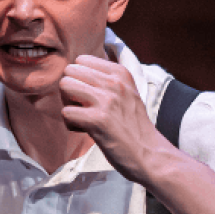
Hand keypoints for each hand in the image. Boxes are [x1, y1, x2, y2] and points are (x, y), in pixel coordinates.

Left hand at [59, 54, 165, 183]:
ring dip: (68, 104)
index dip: (80, 78)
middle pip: (70, 72)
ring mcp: (106, 100)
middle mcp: (114, 82)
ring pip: (65, 86)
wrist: (149, 154)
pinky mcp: (98, 119)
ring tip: (83, 116)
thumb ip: (108, 79)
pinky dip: (71, 124)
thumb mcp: (128, 92)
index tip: (91, 95)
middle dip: (70, 90)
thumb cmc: (134, 126)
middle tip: (83, 107)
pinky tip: (85, 130)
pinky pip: (66, 112)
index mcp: (121, 73)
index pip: (81, 60)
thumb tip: (87, 63)